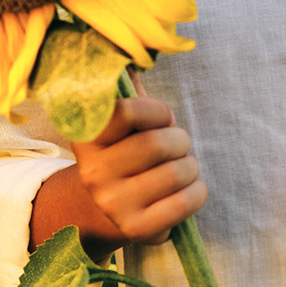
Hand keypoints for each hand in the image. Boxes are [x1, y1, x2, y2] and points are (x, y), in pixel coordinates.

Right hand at [30, 93, 204, 253]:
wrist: (108, 211)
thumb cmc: (126, 156)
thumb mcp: (121, 124)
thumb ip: (128, 91)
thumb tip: (133, 58)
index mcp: (86, 138)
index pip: (126, 112)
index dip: (156, 111)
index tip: (161, 118)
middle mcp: (93, 172)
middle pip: (159, 144)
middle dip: (180, 140)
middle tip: (177, 145)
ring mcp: (112, 203)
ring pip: (178, 172)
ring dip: (191, 166)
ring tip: (180, 169)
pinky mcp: (136, 229)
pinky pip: (188, 201)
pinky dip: (198, 192)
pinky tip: (187, 190)